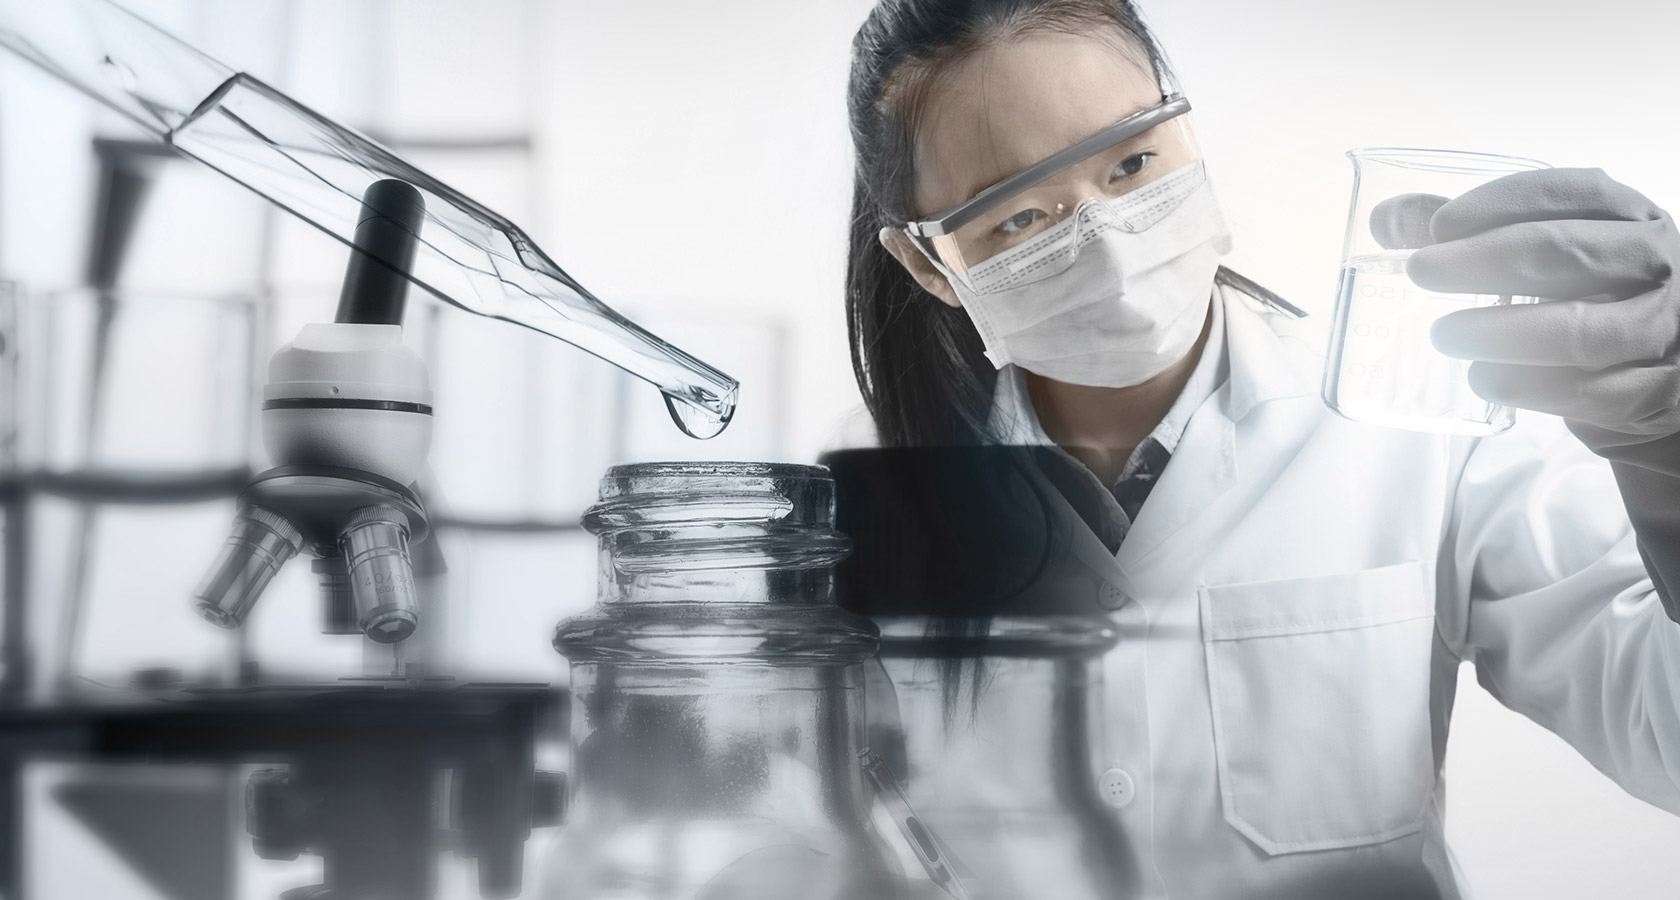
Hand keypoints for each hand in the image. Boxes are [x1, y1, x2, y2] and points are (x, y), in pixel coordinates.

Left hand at [1393, 168, 1679, 452]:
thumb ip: (1472, 234)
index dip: (1503, 202)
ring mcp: (1660, 329)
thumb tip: (1387, 220)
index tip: (1439, 225)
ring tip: (1444, 334)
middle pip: (1568, 254)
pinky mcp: (1651, 393)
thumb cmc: (1588, 302)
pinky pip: (1583, 393)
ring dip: (1498, 334)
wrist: (1659, 380)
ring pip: (1577, 331)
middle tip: (1422, 273)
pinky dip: (1525, 386)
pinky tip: (1484, 378)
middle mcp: (1657, 264)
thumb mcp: (1548, 258)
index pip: (1576, 191)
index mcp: (1633, 217)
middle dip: (1484, 262)